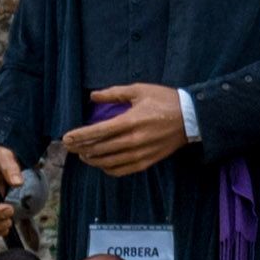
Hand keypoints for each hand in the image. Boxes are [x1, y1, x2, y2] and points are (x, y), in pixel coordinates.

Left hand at [65, 85, 196, 177]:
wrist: (192, 117)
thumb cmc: (165, 100)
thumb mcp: (140, 90)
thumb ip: (114, 93)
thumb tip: (92, 97)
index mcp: (131, 121)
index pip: (98, 132)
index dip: (80, 136)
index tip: (66, 138)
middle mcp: (134, 139)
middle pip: (100, 148)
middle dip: (80, 148)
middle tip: (68, 147)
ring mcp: (141, 153)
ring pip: (109, 161)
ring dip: (92, 160)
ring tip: (83, 155)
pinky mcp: (147, 161)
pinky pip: (122, 170)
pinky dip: (108, 169)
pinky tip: (102, 164)